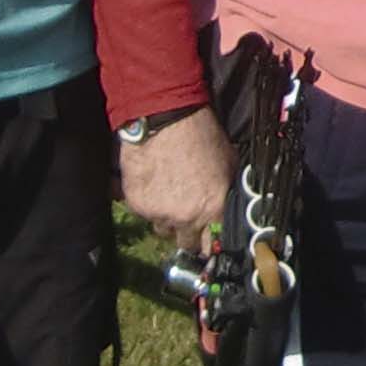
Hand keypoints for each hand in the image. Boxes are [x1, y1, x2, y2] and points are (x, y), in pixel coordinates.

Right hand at [119, 108, 234, 240]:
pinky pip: (144, 213)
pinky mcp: (137, 204)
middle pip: (186, 245)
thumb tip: (227, 212)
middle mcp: (186, 218)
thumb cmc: (201, 136)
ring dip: (166, 218)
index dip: (210, 244)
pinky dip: (148, 203)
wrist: (165, 119)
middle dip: (187, 233)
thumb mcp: (228, 166)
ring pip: (162, 229)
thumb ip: (226, 196)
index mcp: (213, 210)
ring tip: (168, 192)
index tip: (207, 242)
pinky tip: (153, 183)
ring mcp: (159, 213)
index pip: (213, 246)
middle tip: (186, 215)